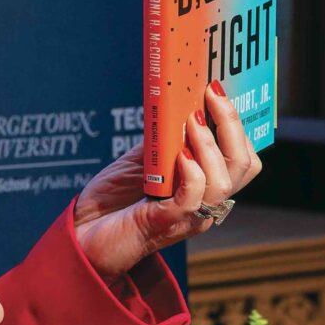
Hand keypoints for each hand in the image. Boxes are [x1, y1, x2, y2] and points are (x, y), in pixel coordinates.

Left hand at [71, 80, 261, 278]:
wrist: (81, 235)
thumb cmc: (113, 200)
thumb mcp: (144, 159)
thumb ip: (166, 139)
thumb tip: (180, 102)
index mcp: (204, 186)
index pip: (243, 158)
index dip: (239, 124)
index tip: (219, 90)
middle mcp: (204, 202)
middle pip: (243, 166)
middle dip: (232, 125)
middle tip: (212, 95)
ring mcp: (188, 216)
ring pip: (223, 182)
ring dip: (209, 145)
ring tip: (191, 120)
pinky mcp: (164, 224)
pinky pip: (192, 199)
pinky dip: (191, 173)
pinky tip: (180, 155)